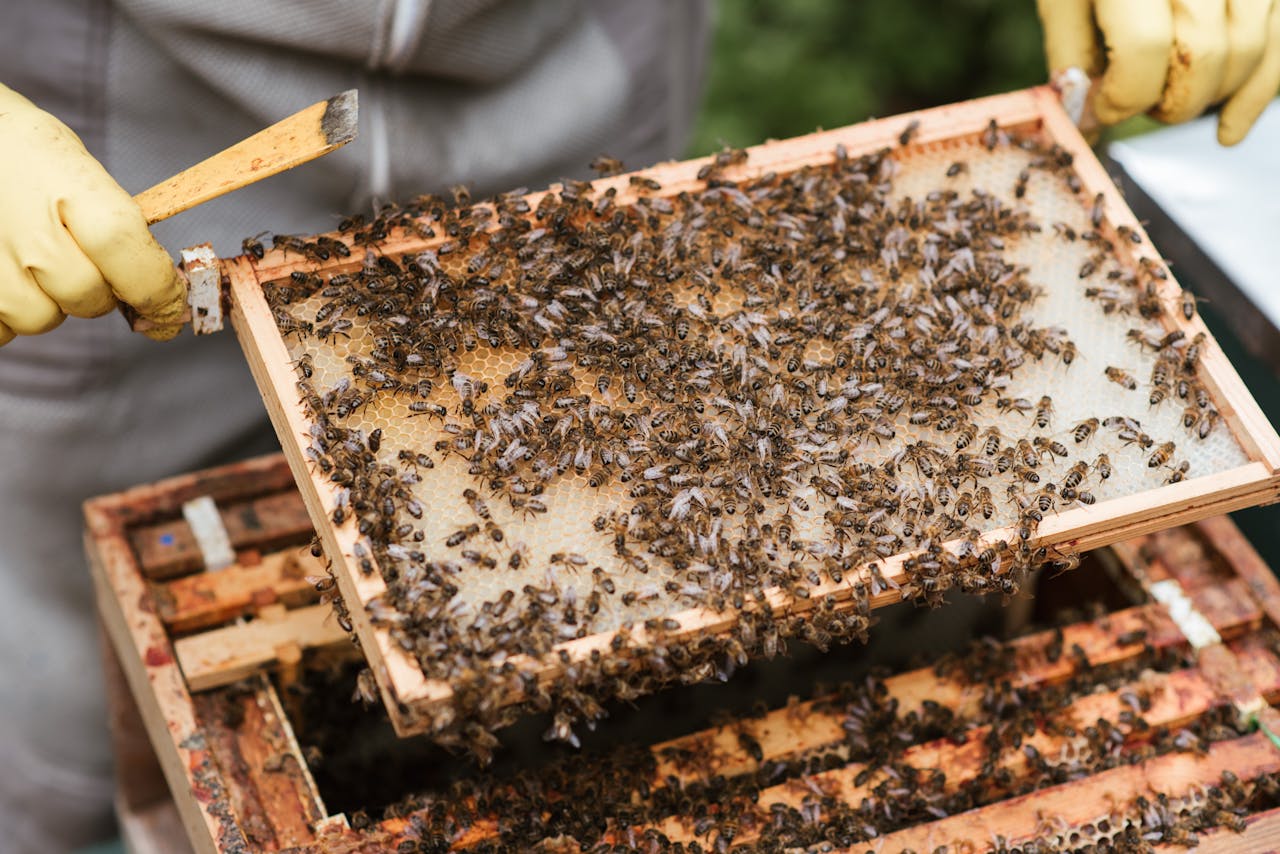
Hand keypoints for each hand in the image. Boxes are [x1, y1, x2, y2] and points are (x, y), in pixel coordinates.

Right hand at [0, 84, 183, 344]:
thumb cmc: (21, 154)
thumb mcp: (76, 166)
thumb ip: (117, 224)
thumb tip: (163, 288)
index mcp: (72, 189)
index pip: (125, 251)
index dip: (157, 288)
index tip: (170, 303)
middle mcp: (29, 231)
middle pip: (88, 299)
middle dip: (94, 292)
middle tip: (72, 259)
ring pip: (40, 319)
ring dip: (43, 301)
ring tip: (24, 258)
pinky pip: (0, 329)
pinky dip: (3, 313)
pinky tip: (1, 273)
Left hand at [1038, 0, 1279, 144]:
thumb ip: (1073, 59)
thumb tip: (1083, 128)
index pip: (1143, 50)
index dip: (1121, 97)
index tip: (1104, 106)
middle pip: (1201, 56)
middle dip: (1167, 101)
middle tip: (1140, 101)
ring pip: (1247, 52)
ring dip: (1207, 97)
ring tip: (1170, 96)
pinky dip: (1258, 93)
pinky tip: (1229, 132)